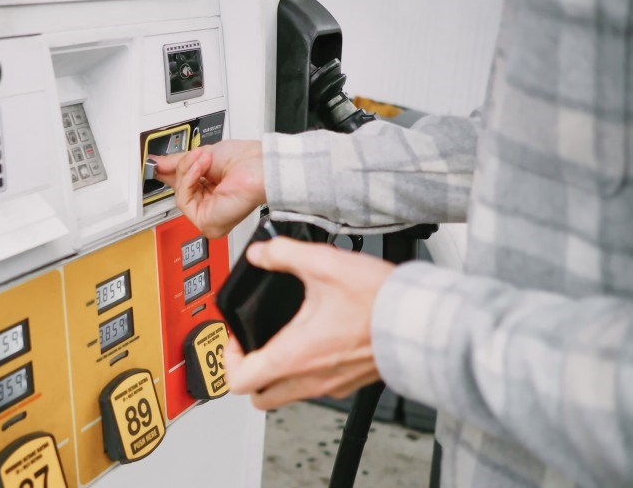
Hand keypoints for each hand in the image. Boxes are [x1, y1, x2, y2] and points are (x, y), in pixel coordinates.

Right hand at [153, 140, 265, 237]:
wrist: (258, 165)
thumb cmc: (246, 161)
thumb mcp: (203, 156)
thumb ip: (178, 163)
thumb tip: (158, 164)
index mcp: (212, 192)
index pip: (183, 186)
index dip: (171, 173)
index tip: (157, 164)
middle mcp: (211, 207)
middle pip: (179, 190)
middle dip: (183, 168)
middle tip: (193, 155)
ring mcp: (209, 217)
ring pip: (179, 195)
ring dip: (189, 171)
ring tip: (203, 159)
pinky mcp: (207, 223)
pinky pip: (184, 201)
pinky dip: (190, 180)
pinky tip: (201, 170)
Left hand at [223, 237, 394, 410]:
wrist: (422, 321)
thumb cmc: (378, 301)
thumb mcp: (323, 265)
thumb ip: (284, 255)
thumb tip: (262, 253)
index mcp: (293, 356)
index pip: (239, 380)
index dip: (228, 358)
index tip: (237, 336)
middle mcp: (309, 379)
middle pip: (260, 397)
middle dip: (249, 372)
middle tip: (254, 344)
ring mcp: (331, 385)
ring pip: (287, 395)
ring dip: (276, 374)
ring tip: (283, 339)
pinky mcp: (350, 382)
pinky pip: (315, 387)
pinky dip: (305, 372)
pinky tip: (316, 342)